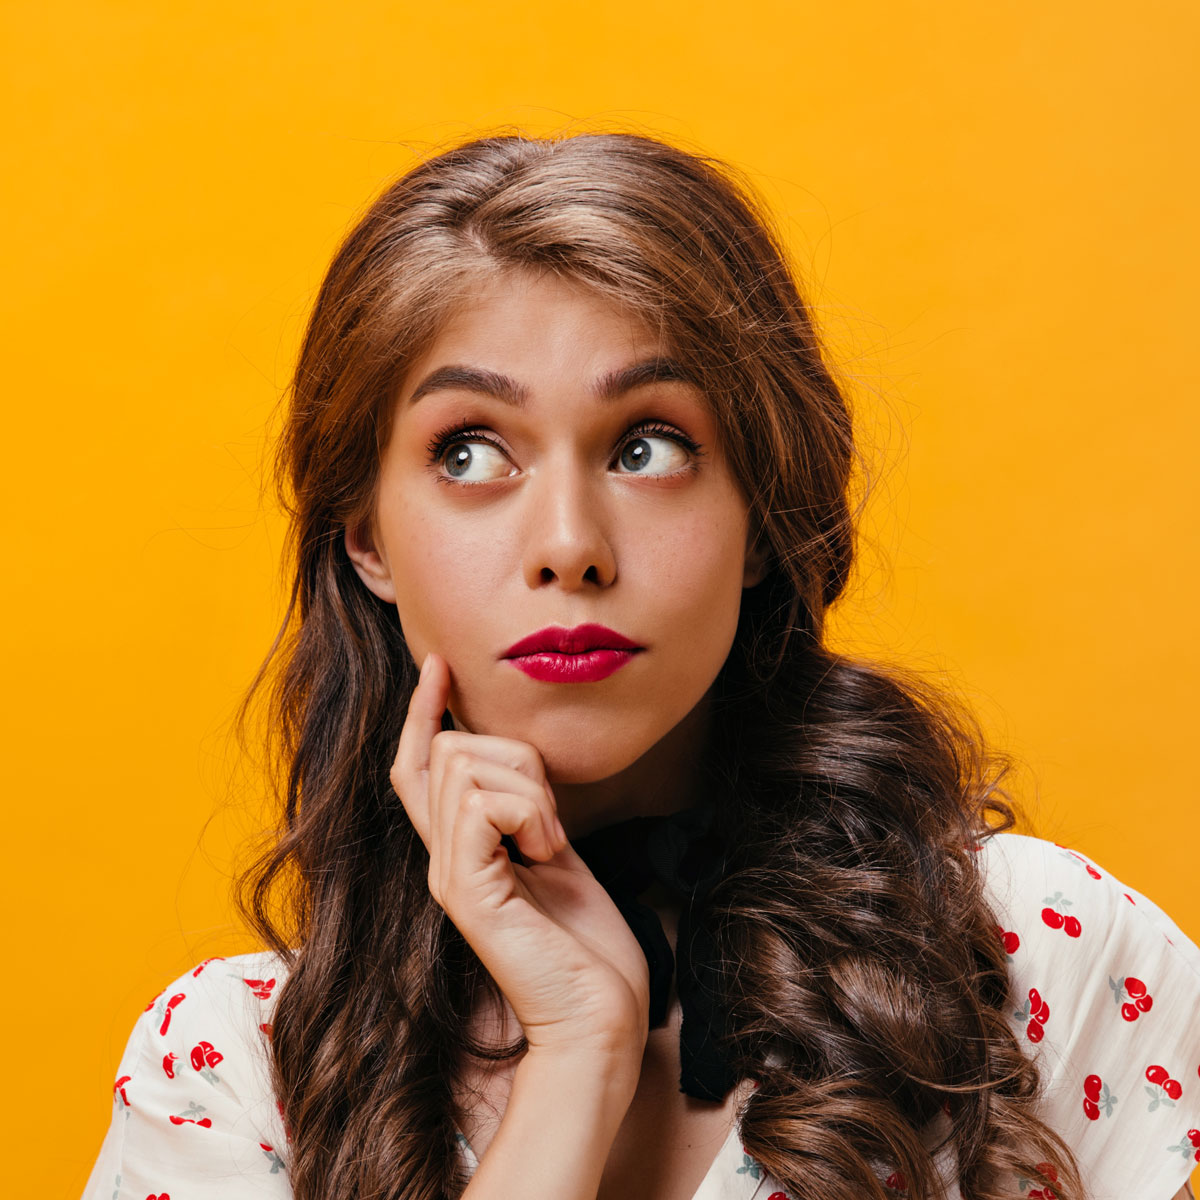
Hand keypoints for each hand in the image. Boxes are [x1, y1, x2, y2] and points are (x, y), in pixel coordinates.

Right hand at [390, 652, 649, 1062]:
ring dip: (531, 791)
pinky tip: (548, 854)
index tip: (439, 664)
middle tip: (553, 824)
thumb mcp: (556, 851)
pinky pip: (482, 803)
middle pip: (450, 749)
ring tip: (553, 845)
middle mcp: (441, 857)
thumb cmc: (588, 943)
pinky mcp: (468, 892)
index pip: (418, 764)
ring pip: (465, 765)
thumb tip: (517, 755)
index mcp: (461, 848)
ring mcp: (449, 874)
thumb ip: (527, 807)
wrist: (600, 1015)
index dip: (424, 712)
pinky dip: (530, 813)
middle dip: (516, 760)